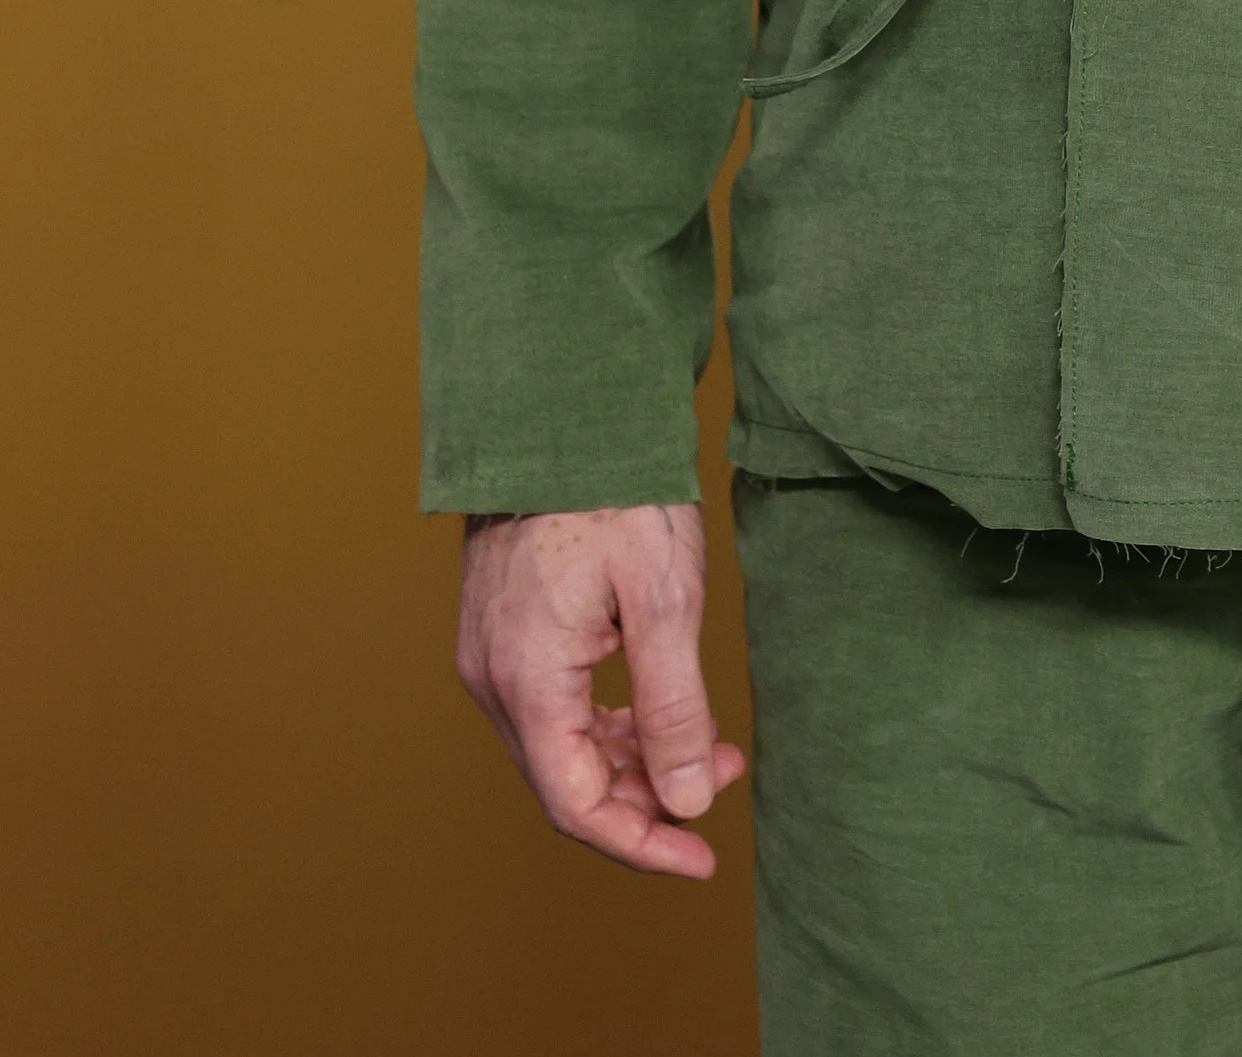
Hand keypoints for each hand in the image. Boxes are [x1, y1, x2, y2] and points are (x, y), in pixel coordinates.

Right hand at [457, 502, 746, 878]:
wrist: (562, 408)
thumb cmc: (614, 490)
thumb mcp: (665, 598)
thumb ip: (674, 707)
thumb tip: (684, 801)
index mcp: (528, 680)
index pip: (577, 806)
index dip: (641, 844)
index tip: (701, 858)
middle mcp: (494, 679)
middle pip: (569, 781)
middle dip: (650, 795)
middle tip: (725, 773)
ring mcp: (491, 654)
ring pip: (563, 745)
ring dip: (634, 757)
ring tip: (709, 743)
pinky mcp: (502, 631)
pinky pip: (554, 705)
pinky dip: (608, 719)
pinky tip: (658, 704)